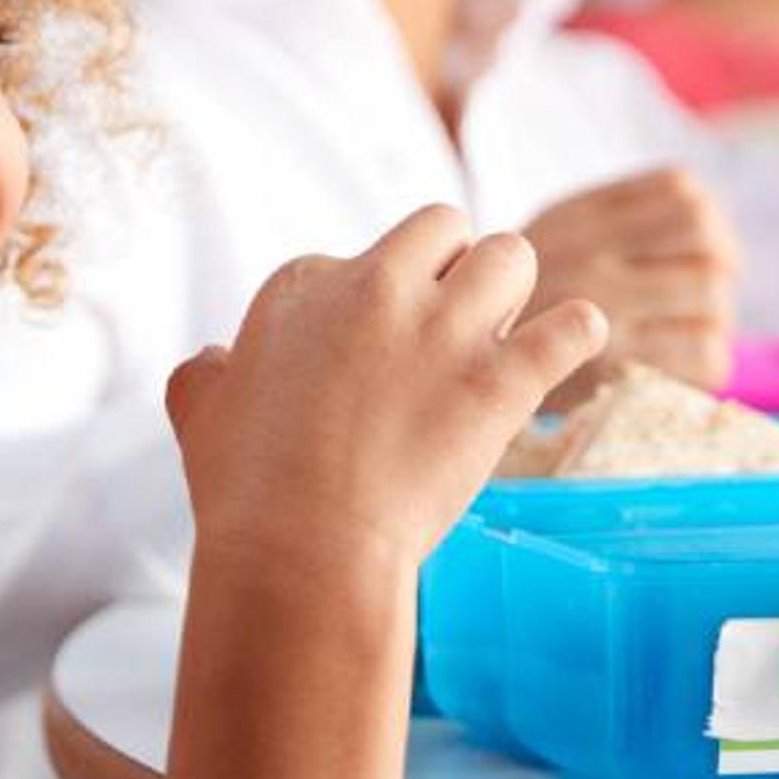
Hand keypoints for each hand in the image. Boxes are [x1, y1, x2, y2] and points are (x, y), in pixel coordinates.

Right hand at [168, 208, 607, 584]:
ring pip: (511, 254)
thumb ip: (207, 375)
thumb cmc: (247, 492)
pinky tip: (567, 348)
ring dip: (512, 292)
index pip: (363, 258)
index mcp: (305, 284)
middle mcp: (376, 288)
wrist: (301, 549)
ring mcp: (443, 330)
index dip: (379, 306)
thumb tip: (215, 359)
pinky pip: (571, 325)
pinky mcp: (501, 378)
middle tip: (451, 332)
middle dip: (454, 269)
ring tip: (500, 340)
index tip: (375, 358)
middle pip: (443, 229)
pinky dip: (577, 333)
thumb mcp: (201, 415)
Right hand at [517, 168, 741, 396]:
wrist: (458, 374)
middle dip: (722, 267)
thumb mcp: (551, 238)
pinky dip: (707, 362)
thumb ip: (618, 214)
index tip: (705, 252)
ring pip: (712, 297)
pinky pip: (704, 354)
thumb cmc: (528, 309)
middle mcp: (587, 255)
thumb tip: (710, 217)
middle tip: (706, 298)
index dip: (712, 222)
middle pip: (704, 237)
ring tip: (688, 335)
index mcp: (578, 216)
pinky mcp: (613, 368)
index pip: (681, 191)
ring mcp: (600, 311)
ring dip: (716, 319)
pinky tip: (679, 369)